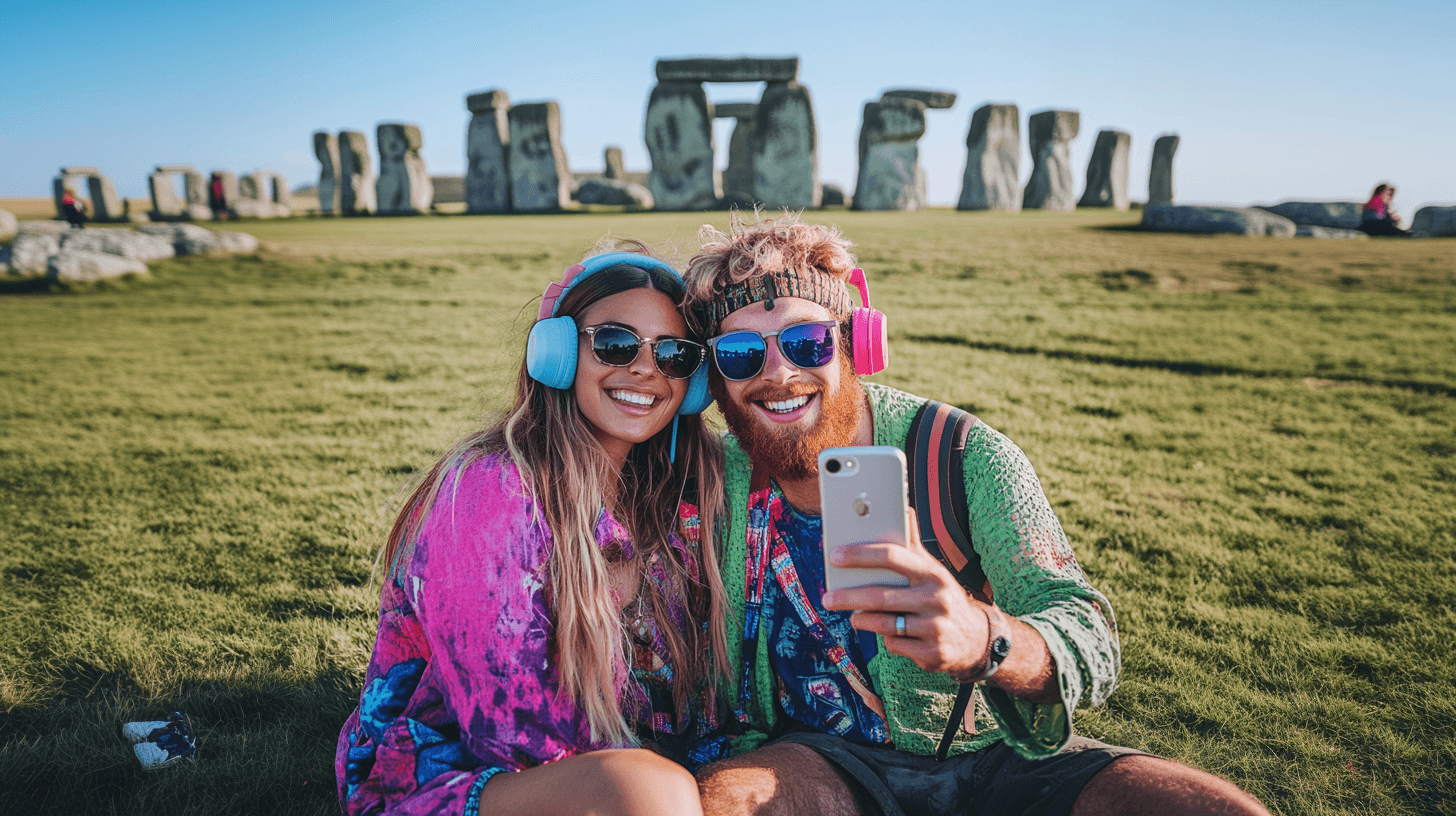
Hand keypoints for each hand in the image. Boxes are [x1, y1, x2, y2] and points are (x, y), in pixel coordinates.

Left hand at [822, 534, 990, 678]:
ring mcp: (935, 627)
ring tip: (853, 616)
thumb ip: (913, 543)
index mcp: (932, 572)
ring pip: (885, 624)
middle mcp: (935, 598)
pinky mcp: (933, 653)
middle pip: (881, 596)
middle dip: (848, 597)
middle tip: (827, 597)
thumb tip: (905, 508)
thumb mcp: (933, 569)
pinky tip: (887, 634)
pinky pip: (895, 645)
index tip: (835, 556)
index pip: (892, 556)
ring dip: (862, 620)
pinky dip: (886, 639)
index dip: (861, 555)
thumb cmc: (942, 596)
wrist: (976, 638)